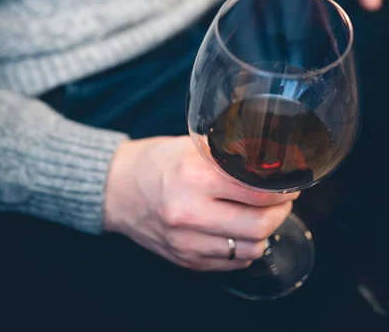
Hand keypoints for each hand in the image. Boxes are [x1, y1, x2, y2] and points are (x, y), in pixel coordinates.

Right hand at [104, 136, 297, 270]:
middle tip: (283, 200)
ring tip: (263, 214)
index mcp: (194, 178)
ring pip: (250, 249)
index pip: (257, 192)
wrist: (116, 189)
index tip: (290, 183)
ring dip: (266, 232)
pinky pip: (232, 263)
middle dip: (281, 212)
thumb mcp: (190, 145)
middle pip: (260, 225)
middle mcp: (191, 213)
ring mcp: (187, 242)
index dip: (282, 189)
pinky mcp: (185, 260)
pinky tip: (241, 230)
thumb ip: (227, 151)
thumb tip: (267, 154)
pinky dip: (245, 247)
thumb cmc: (154, 162)